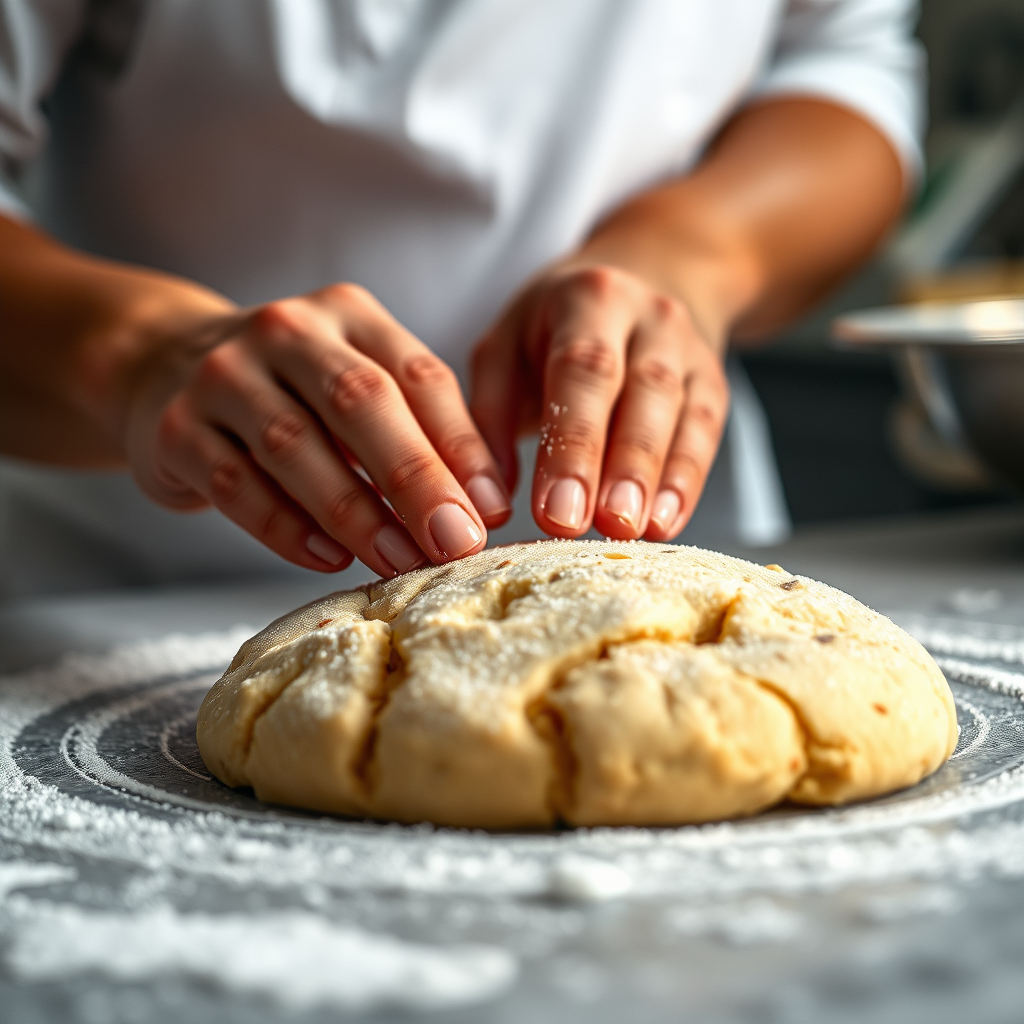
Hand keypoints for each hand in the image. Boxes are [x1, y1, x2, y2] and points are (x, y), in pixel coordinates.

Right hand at [125, 284, 511, 576]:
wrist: (167, 367)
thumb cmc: (294, 391)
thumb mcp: (359, 386)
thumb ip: (418, 430)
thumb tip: (482, 506)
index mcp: (348, 314)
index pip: (418, 376)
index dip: (461, 445)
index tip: (491, 509)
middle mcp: (286, 333)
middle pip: (360, 402)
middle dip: (415, 477)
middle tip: (455, 540)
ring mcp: (223, 375)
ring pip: (295, 446)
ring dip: (355, 511)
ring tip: (398, 559)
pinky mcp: (176, 428)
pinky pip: (236, 485)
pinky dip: (286, 528)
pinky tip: (329, 558)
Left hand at [470, 263, 727, 540]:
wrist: (642, 277)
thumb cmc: (554, 328)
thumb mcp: (505, 346)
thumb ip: (489, 413)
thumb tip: (488, 495)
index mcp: (587, 299)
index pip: (582, 371)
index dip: (572, 443)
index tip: (556, 511)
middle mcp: (648, 316)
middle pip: (642, 391)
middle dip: (623, 465)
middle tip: (605, 527)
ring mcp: (688, 349)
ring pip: (681, 413)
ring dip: (658, 479)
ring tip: (637, 532)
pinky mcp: (712, 382)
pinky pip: (707, 433)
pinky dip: (688, 482)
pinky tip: (666, 525)